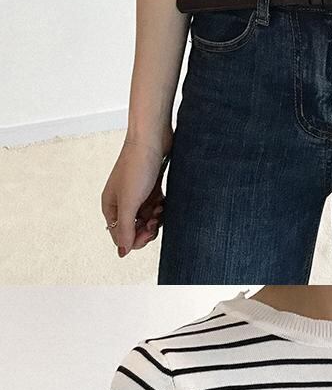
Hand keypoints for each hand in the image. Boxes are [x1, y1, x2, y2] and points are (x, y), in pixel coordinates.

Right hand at [101, 130, 171, 256]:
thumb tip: (123, 252)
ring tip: (160, 207)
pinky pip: (156, 207)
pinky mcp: (151, 187)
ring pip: (147, 219)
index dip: (135, 239)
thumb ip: (125, 229)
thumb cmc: (137, 166)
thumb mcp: (129, 202)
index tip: (149, 232)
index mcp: (110, 206)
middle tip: (155, 220)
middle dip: (147, 229)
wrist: (152, 137)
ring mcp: (137, 194)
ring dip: (155, 218)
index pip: (120, 236)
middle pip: (135, 229)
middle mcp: (122, 201)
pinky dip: (161, 207)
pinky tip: (163, 201)